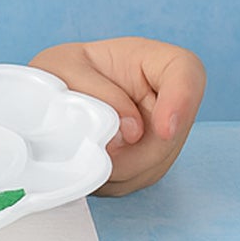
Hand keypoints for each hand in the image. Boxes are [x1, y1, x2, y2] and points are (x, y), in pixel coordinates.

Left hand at [29, 38, 205, 195]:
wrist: (53, 95)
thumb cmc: (59, 73)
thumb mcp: (64, 67)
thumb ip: (99, 93)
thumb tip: (132, 131)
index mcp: (153, 61)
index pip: (187, 74)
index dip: (181, 102)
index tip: (164, 130)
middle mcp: (167, 99)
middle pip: (172, 136)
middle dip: (134, 153)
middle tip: (95, 150)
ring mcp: (162, 136)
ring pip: (154, 165)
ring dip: (118, 168)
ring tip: (83, 153)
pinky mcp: (148, 164)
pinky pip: (137, 180)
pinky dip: (112, 179)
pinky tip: (88, 164)